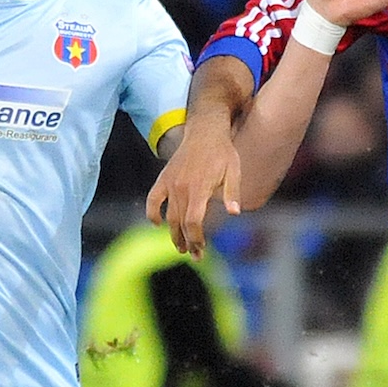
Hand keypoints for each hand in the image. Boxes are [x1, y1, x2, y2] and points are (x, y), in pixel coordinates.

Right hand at [147, 118, 241, 258]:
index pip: (193, 221)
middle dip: (187, 242)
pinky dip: (153, 212)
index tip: (201, 248)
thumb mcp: (234, 171)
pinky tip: (157, 223)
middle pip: (180, 223)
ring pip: (169, 216)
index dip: (196, 238)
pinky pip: (153, 199)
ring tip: (180, 247)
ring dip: (174, 234)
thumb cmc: (223, 152)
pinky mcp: (164, 178)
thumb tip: (234, 213)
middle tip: (194, 255)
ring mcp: (170, 183)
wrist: (205, 131)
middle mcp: (181, 188)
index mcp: (199, 188)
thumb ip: (232, 193)